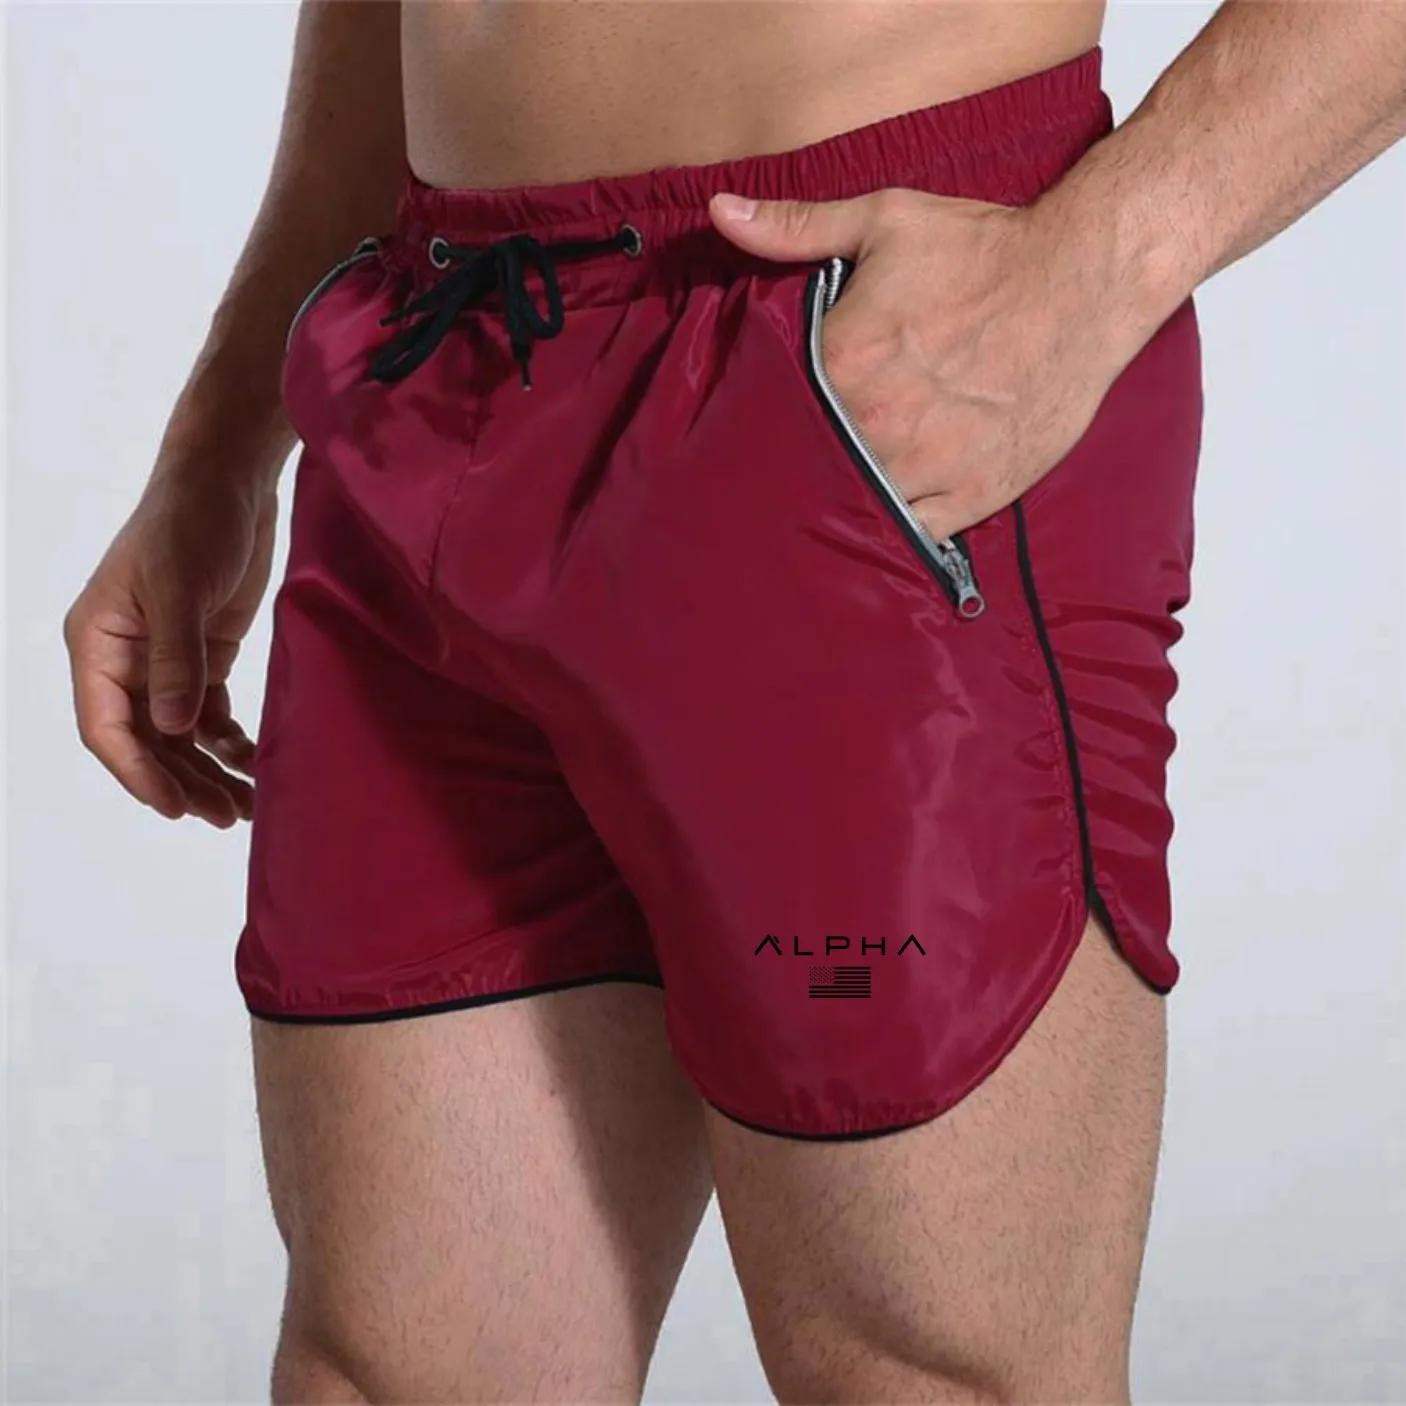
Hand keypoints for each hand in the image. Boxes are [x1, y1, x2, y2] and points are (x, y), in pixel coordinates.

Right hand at [63, 469, 276, 826]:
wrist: (229, 482)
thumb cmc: (190, 521)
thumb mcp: (178, 586)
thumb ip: (176, 657)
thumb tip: (170, 727)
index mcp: (97, 644)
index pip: (107, 726)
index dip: (139, 773)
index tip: (177, 808)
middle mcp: (124, 660)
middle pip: (146, 742)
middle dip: (182, 782)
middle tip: (226, 817)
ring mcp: (165, 661)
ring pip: (179, 736)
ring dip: (209, 771)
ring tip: (247, 807)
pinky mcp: (204, 656)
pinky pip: (209, 715)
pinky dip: (229, 742)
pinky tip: (253, 764)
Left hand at [709, 186, 1145, 539]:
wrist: (1087, 279)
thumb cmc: (986, 249)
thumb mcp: (884, 221)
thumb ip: (795, 227)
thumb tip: (719, 212)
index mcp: (843, 362)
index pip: (774, 411)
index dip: (769, 416)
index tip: (768, 417)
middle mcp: (880, 424)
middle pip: (813, 464)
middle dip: (805, 459)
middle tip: (798, 459)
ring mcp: (928, 467)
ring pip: (860, 505)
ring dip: (848, 497)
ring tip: (843, 484)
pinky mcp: (973, 495)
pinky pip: (915, 534)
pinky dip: (900, 525)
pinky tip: (892, 506)